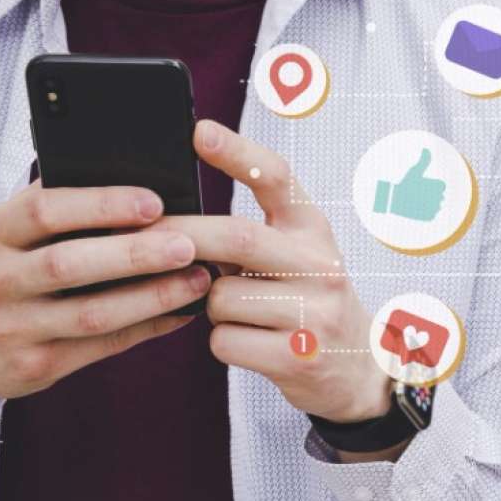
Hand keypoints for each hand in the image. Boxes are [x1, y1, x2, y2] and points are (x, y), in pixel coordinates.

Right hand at [0, 183, 210, 401]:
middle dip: (135, 254)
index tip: (154, 201)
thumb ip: (53, 211)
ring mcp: (13, 328)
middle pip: (70, 264)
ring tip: (199, 280)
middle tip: (189, 243)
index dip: (102, 204)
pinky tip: (182, 312)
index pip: (44, 210)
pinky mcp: (36, 365)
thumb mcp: (3, 232)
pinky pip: (102, 345)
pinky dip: (148, 327)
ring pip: (93, 313)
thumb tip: (137, 187)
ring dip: (154, 297)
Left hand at [155, 120, 388, 423]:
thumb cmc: (307, 302)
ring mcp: (314, 313)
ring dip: (209, 305)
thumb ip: (252, 234)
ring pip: (221, 297)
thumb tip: (173, 223)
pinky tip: (248, 342)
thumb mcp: (298, 256)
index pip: (278, 179)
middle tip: (141, 238)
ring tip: (239, 313)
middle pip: (236, 237)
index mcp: (314, 230)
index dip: (238, 154)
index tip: (200, 132)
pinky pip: (224, 340)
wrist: (359, 368)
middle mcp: (320, 265)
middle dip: (182, 238)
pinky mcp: (298, 357)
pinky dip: (222, 341)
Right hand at [373, 148, 445, 221]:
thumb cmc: (403, 185)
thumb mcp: (413, 172)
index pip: (441, 186)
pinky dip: (428, 213)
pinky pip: (433, 215)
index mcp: (436, 187)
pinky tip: (420, 209)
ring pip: (437, 206)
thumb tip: (426, 149)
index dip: (434, 186)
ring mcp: (434, 209)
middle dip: (433, 195)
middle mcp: (437, 198)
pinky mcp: (430, 218)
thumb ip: (423, 161)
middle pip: (440, 196)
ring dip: (432, 204)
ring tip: (420, 201)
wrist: (393, 201)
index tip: (424, 186)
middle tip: (420, 194)